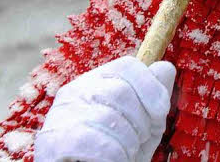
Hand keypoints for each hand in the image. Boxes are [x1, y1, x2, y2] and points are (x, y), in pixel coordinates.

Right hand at [36, 56, 175, 161]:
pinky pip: (96, 141)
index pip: (127, 66)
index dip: (151, 86)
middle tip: (138, 142)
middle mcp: (75, 92)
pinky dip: (115, 154)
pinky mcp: (53, 142)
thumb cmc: (115, 155)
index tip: (161, 113)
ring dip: (128, 142)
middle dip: (141, 121)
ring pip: (108, 117)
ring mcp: (61, 116)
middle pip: (121, 90)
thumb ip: (153, 98)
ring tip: (124, 154)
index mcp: (95, 82)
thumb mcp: (142, 126)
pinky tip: (113, 160)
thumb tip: (165, 67)